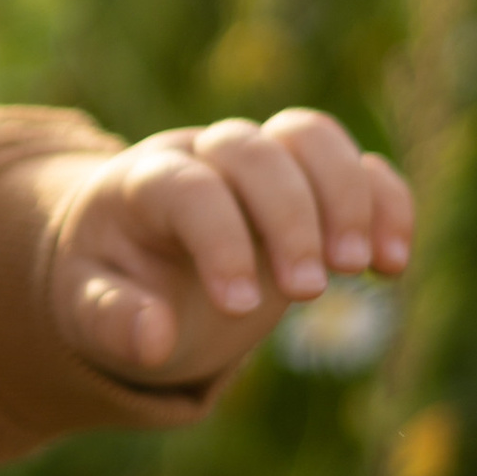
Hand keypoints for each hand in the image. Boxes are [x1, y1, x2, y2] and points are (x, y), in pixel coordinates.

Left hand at [50, 107, 412, 384]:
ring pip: (309, 136)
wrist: (130, 250)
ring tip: (363, 268)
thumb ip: (110, 320)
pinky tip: (392, 263)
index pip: (190, 188)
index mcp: (141, 183)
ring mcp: (257, 160)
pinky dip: (384, 202)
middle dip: (290, 217)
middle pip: (254, 151)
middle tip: (307, 294)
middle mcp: (202, 156)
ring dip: (347, 196)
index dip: (221, 242)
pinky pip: (355, 163)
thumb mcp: (84, 307)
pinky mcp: (304, 179)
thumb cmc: (107, 280)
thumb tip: (154, 339)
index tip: (238, 307)